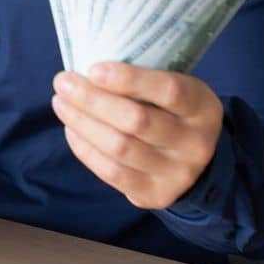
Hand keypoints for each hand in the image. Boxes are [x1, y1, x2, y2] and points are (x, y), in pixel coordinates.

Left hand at [51, 62, 223, 210]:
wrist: (198, 163)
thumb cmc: (173, 112)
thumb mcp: (175, 89)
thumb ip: (144, 80)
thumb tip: (87, 69)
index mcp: (203, 107)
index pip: (169, 91)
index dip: (129, 79)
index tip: (93, 69)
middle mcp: (195, 143)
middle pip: (136, 121)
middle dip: (92, 100)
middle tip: (62, 82)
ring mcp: (177, 173)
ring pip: (119, 147)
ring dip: (82, 122)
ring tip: (60, 103)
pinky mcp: (156, 195)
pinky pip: (113, 172)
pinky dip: (86, 149)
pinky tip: (72, 130)